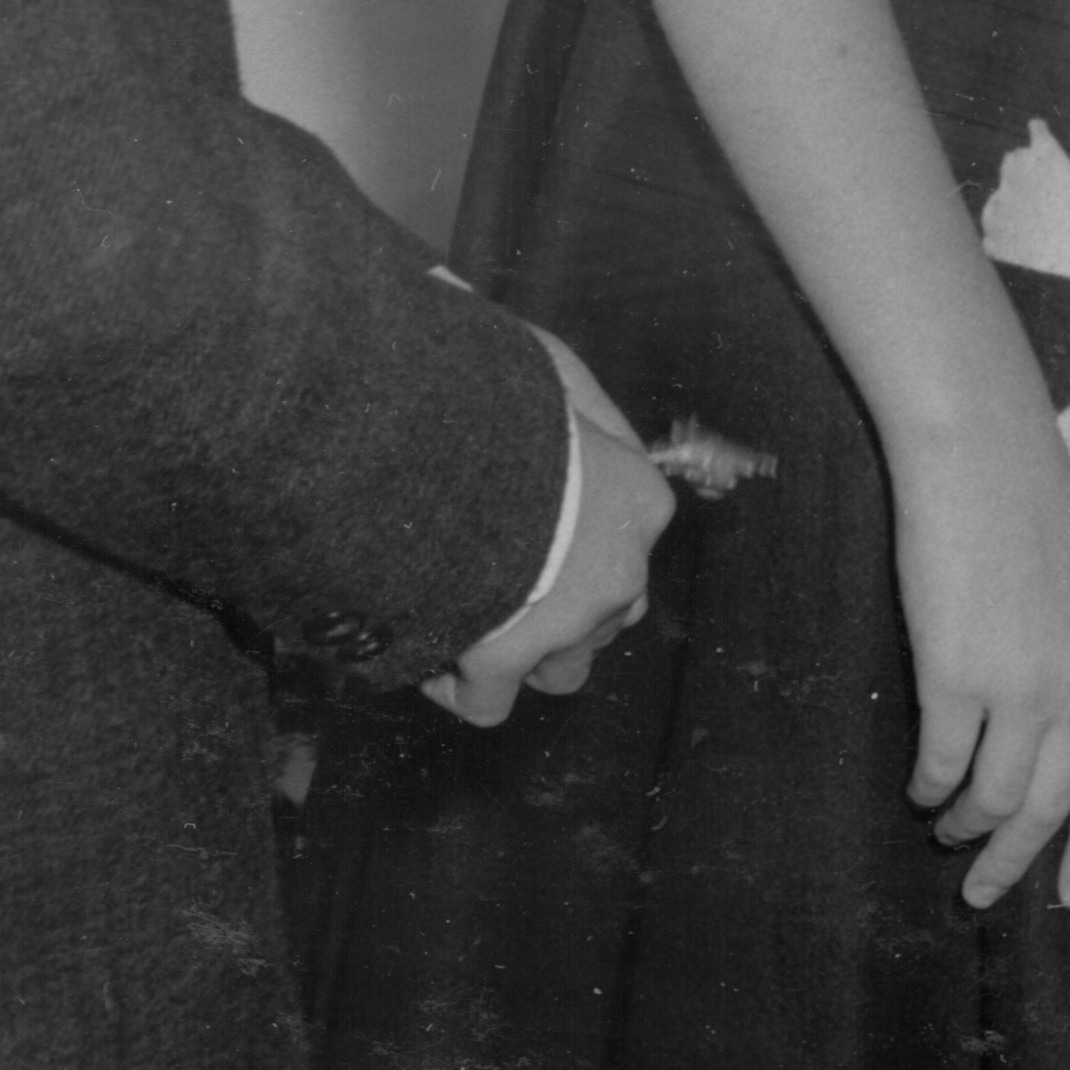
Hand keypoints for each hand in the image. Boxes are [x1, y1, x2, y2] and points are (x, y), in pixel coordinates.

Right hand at [432, 326, 666, 724]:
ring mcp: (568, 625)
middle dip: (561, 601)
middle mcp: (623, 572)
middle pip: (607, 609)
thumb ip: (568, 391)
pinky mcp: (505, 663)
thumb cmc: (499, 399)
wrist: (442, 446)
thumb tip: (558, 397)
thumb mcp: (550, 366)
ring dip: (524, 652)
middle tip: (498, 574)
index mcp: (640, 501)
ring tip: (469, 621)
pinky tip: (430, 658)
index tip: (521, 521)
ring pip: (563, 667)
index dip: (576, 534)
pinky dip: (462, 689)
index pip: (628, 535)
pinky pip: (489, 703)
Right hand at [885, 403, 1069, 908]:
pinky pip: (944, 763)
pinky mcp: (958, 678)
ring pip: (996, 800)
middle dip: (1013, 861)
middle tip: (980, 892)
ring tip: (943, 829)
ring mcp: (1023, 688)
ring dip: (965, 825)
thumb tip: (1059, 733)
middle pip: (1050, 808)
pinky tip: (919, 788)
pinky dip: (930, 786)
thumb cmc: (1029, 513)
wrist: (983, 456)